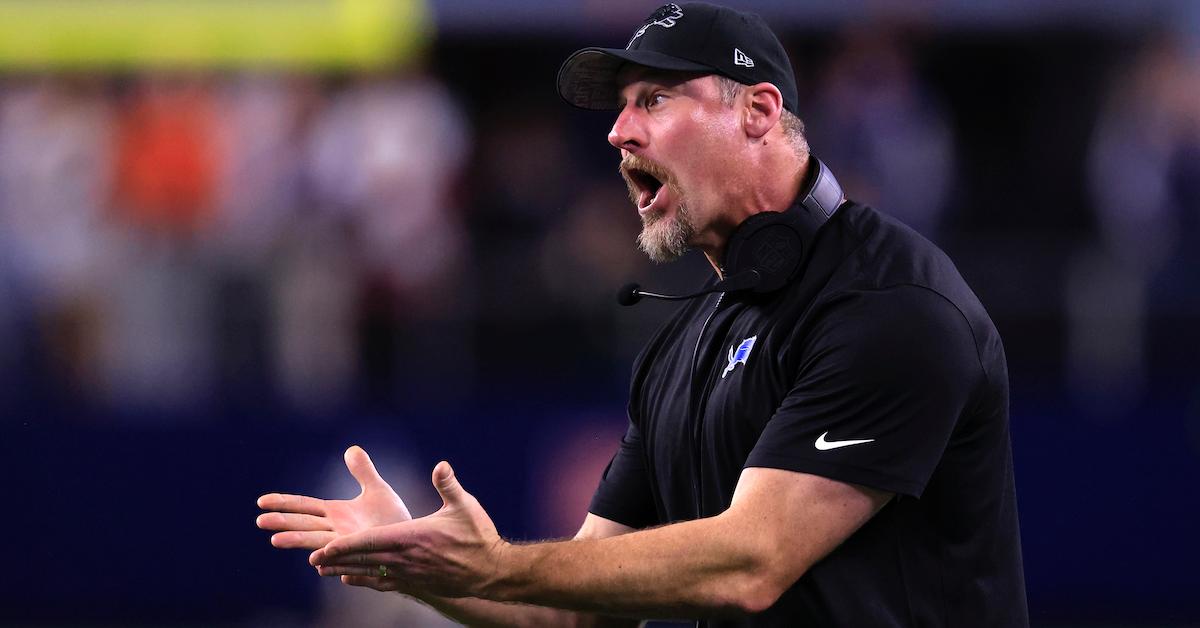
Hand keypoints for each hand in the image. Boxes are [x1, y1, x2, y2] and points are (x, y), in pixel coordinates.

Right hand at [257, 445, 411, 550]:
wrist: (411, 543)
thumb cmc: (392, 519)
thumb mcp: (377, 490)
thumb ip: (363, 471)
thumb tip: (351, 449)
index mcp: (336, 514)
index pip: (305, 506)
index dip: (284, 503)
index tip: (261, 501)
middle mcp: (336, 531)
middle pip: (304, 525)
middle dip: (282, 523)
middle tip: (259, 521)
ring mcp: (347, 546)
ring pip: (318, 544)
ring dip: (298, 542)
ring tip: (276, 541)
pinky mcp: (361, 559)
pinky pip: (344, 562)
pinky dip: (331, 563)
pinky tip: (318, 565)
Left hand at [309, 460, 507, 598]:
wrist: (492, 572)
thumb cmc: (479, 536)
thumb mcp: (465, 506)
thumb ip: (448, 485)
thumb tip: (440, 465)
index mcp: (412, 539)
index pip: (370, 543)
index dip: (345, 546)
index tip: (323, 548)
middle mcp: (406, 560)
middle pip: (364, 560)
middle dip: (336, 558)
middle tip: (312, 558)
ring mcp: (410, 575)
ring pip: (370, 573)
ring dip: (345, 570)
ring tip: (323, 569)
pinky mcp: (416, 584)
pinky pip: (383, 583)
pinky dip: (363, 580)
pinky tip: (351, 580)